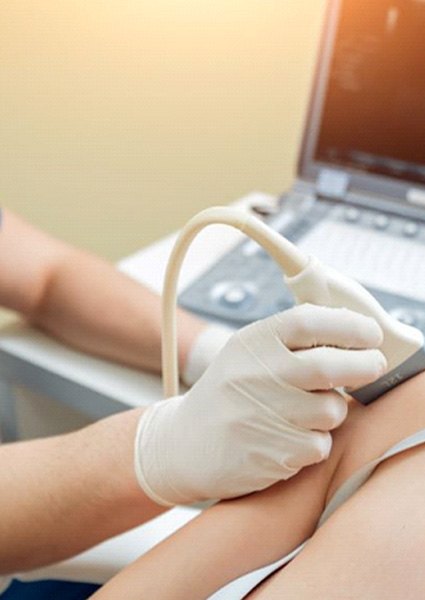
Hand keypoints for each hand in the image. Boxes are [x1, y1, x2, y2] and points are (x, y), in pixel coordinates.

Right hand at [134, 304, 385, 505]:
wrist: (185, 444)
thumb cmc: (228, 394)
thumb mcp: (246, 353)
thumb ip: (290, 341)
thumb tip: (351, 333)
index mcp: (251, 343)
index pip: (308, 321)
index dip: (349, 325)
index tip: (370, 333)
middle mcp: (255, 375)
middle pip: (329, 365)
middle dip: (364, 365)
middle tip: (373, 365)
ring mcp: (262, 416)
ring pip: (331, 410)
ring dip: (331, 411)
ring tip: (305, 411)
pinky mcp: (272, 454)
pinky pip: (320, 445)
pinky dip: (314, 442)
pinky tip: (287, 437)